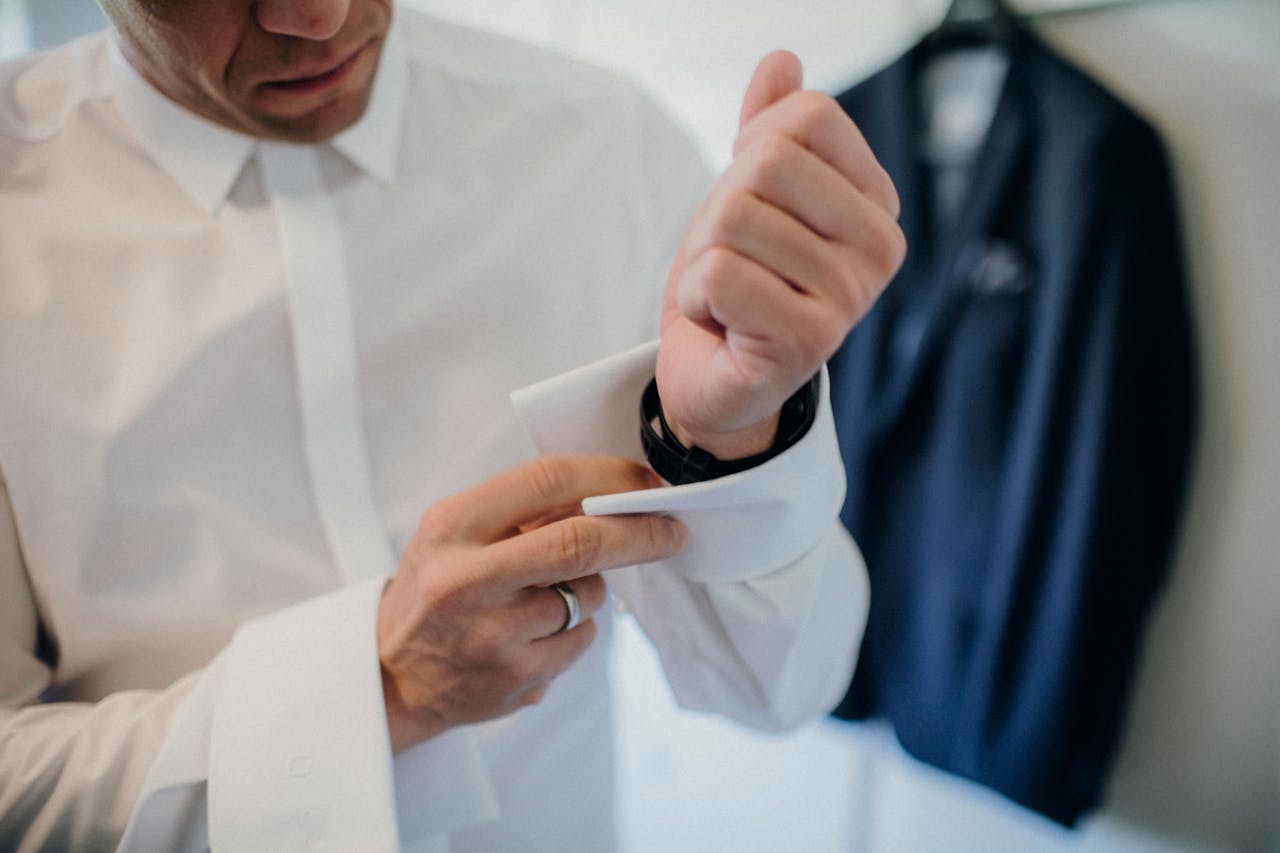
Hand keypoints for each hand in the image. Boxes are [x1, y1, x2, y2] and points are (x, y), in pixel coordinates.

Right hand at [376, 455, 685, 751]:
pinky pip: (583, 639)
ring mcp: (494, 635)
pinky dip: (576, 629)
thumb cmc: (434, 589)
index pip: (547, 480)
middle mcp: (468, 579)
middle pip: (582, 542)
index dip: (610, 476)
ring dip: (590, 589)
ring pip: (589, 595)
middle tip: (673, 530)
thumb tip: (615, 490)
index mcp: (451, 526)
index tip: (647, 484)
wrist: (389, 676)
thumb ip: (522, 511)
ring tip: (547, 596)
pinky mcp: (517, 679)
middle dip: (641, 532)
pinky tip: (536, 635)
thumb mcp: (454, 534)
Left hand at [656, 51, 905, 457]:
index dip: (751, 149)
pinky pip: (717, 274)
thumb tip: (782, 60)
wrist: (719, 381)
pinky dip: (696, 296)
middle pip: (767, 163)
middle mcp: (879, 248)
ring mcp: (849, 297)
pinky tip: (723, 323)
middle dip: (720, 207)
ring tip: (729, 296)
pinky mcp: (807, 341)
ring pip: (733, 219)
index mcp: (876, 204)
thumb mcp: (747, 196)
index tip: (752, 204)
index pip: (809, 116)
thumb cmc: (738, 285)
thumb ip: (768, 129)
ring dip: (703, 257)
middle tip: (731, 257)